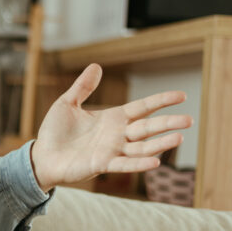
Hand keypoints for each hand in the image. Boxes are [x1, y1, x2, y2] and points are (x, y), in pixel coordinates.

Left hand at [30, 63, 192, 191]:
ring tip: (179, 138)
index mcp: (112, 118)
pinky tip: (155, 162)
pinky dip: (139, 163)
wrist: (42, 156)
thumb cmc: (54, 132)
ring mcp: (112, 150)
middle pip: (148, 127)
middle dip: (168, 123)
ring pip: (142, 147)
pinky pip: (125, 164)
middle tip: (189, 120)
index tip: (181, 95)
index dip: (161, 101)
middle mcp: (117, 134)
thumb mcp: (67, 104)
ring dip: (160, 144)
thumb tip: (96, 66)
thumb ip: (82, 87)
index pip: (143, 107)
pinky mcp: (102, 164)